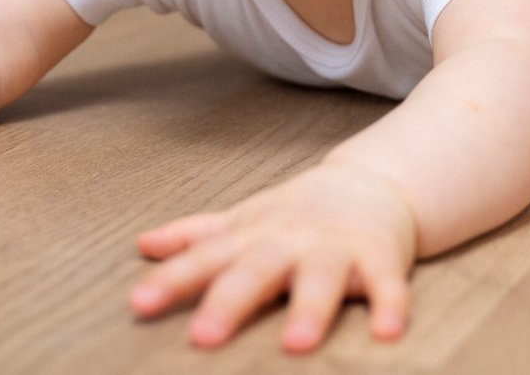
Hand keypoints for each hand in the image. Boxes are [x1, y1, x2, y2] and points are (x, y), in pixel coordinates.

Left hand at [129, 162, 417, 352]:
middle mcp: (291, 240)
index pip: (205, 258)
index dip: (172, 280)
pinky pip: (386, 283)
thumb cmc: (297, 215)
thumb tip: (143, 244)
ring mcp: (336, 247)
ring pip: (320, 277)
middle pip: (256, 269)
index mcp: (253, 235)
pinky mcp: (380, 257)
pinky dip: (390, 305)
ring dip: (310, 308)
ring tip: (296, 345)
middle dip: (230, 301)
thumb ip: (196, 237)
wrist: (372, 184)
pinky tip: (388, 334)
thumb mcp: (245, 220)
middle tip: (202, 337)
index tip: (139, 305)